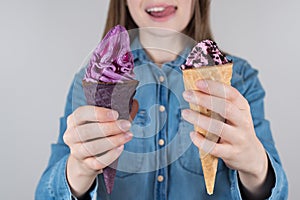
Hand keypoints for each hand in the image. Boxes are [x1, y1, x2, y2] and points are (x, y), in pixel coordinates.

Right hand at [63, 105, 132, 196]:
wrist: (87, 159)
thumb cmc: (97, 134)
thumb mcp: (100, 121)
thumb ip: (112, 114)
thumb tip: (133, 105)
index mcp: (74, 120)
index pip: (82, 114)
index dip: (99, 114)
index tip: (116, 114)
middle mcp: (71, 136)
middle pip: (86, 131)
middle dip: (109, 128)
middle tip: (126, 125)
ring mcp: (77, 152)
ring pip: (92, 147)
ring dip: (112, 141)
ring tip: (127, 136)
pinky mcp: (85, 165)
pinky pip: (98, 162)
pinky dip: (111, 155)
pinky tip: (121, 147)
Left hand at [182, 80, 268, 195]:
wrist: (251, 155)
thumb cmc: (236, 128)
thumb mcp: (235, 112)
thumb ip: (220, 102)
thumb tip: (197, 88)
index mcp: (243, 107)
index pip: (231, 93)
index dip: (214, 87)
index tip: (198, 82)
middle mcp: (243, 121)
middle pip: (225, 108)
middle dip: (204, 100)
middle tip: (187, 94)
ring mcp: (238, 138)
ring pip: (218, 127)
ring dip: (199, 119)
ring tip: (185, 113)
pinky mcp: (231, 153)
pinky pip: (214, 148)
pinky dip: (201, 141)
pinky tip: (192, 134)